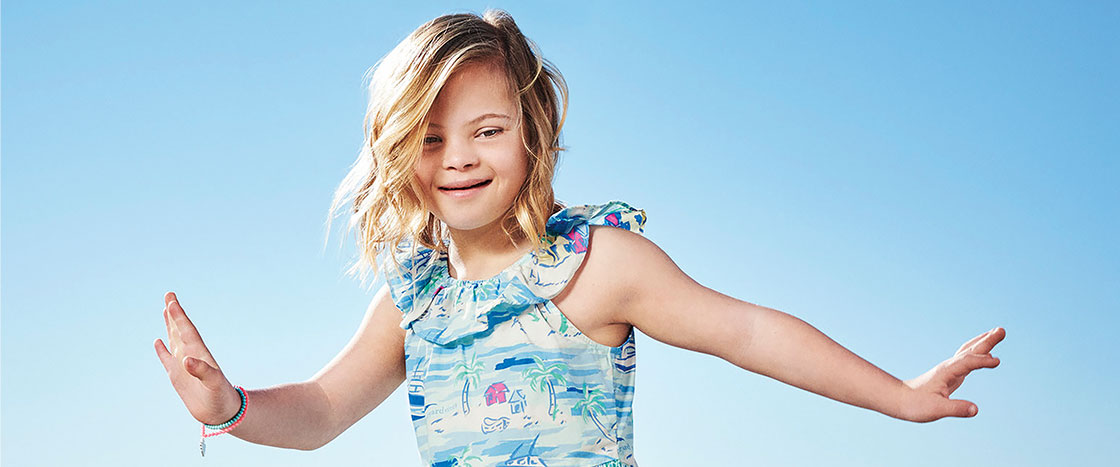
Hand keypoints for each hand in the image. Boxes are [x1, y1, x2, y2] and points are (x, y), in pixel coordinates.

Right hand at [154, 292, 242, 424]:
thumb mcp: (214, 385)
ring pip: (174, 340)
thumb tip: (186, 360)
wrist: (222, 412)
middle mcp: (191, 356)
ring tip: (165, 308)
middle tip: (169, 294)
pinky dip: (162, 350)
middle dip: (174, 313)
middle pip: (181, 329)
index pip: (188, 331)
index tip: (172, 302)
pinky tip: (158, 341)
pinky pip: (167, 359)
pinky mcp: (178, 377)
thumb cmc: (221, 398)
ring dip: (170, 325)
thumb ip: (203, 371)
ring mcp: (183, 365)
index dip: (180, 317)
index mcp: (200, 354)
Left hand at [901, 327, 1004, 421]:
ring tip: (997, 333)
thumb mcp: (936, 409)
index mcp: (946, 372)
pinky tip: (985, 353)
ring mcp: (950, 369)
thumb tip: (975, 410)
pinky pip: (967, 359)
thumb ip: (956, 409)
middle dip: (987, 341)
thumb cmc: (915, 405)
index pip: (967, 363)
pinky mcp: (951, 374)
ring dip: (983, 342)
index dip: (982, 361)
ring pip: (969, 352)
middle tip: (1002, 330)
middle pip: (970, 350)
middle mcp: (949, 367)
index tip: (997, 361)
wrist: (900, 400)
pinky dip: (978, 353)